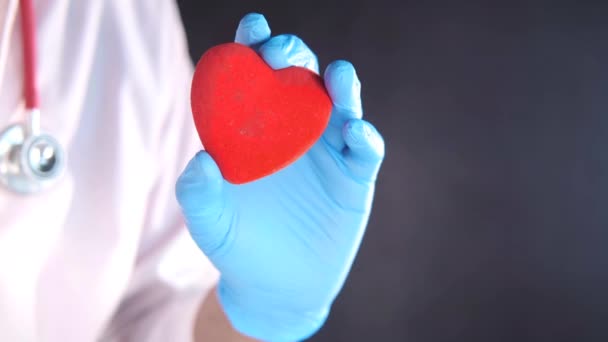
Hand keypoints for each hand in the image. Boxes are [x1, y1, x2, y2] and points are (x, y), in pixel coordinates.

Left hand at [176, 13, 384, 340]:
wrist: (278, 288)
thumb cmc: (238, 248)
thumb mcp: (210, 225)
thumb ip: (198, 194)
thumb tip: (201, 158)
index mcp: (256, 130)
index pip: (254, 79)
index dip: (254, 48)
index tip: (252, 29)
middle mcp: (294, 130)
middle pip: (299, 79)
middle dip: (293, 56)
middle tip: (283, 54)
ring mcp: (328, 151)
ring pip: (340, 105)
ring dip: (341, 86)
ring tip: (337, 76)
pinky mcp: (356, 177)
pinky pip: (365, 151)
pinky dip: (365, 138)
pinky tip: (355, 134)